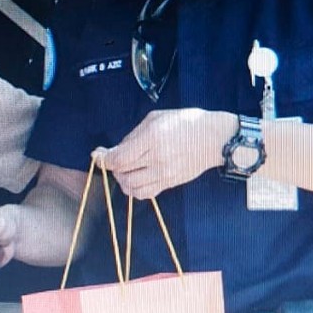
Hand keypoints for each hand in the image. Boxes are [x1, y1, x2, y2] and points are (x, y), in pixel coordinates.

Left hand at [98, 109, 235, 198]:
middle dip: (112, 167)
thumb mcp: (156, 118)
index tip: (98, 155)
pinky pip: (145, 194)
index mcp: (152, 138)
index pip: (119, 158)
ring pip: (131, 187)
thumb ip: (134, 135)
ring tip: (125, 170)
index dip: (104, 159)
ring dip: (122, 179)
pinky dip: (134, 189)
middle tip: (114, 159)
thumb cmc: (185, 122)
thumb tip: (117, 149)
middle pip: (122, 173)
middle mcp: (157, 158)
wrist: (214, 139)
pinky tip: (136, 178)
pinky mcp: (170, 183)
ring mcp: (165, 174)